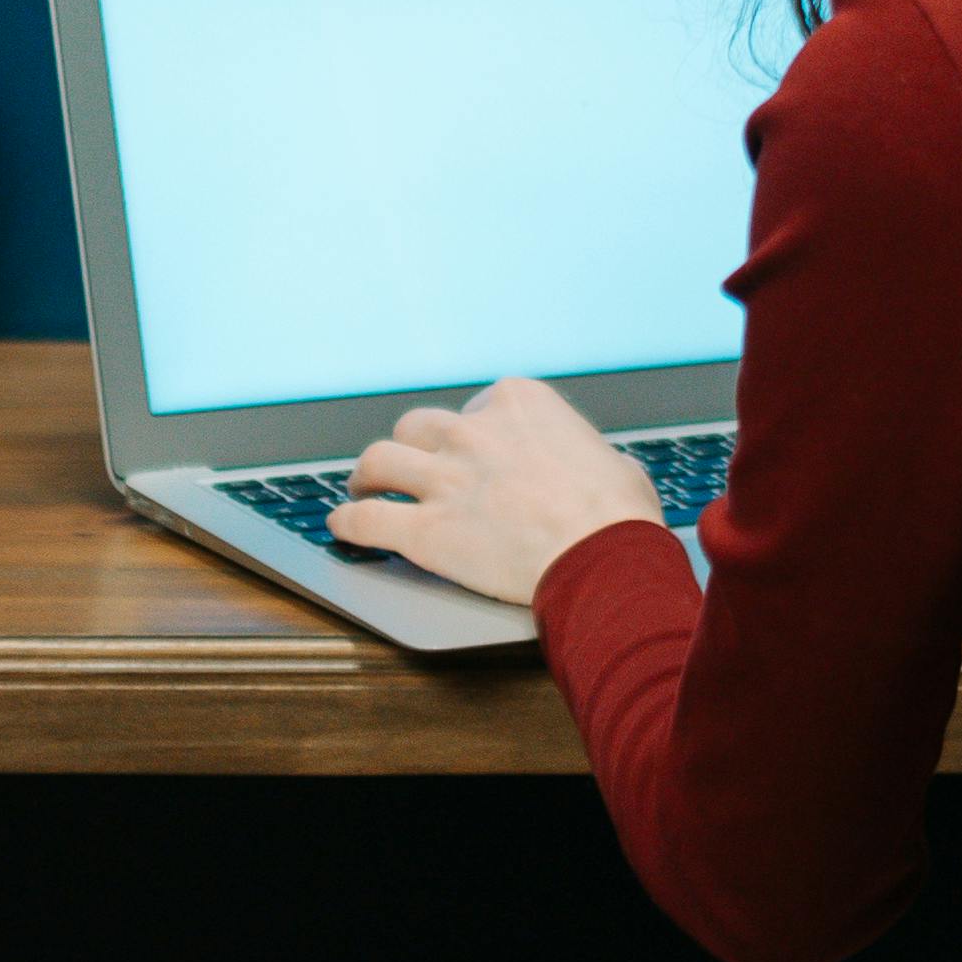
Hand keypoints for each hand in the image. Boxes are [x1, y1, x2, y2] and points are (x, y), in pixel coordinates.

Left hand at [327, 376, 663, 609]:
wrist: (604, 558)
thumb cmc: (620, 518)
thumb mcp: (615, 463)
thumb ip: (586, 457)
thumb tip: (600, 468)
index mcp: (518, 403)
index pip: (475, 407)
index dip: (468, 432)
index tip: (467, 451)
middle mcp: (474, 431)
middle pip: (418, 427)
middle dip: (411, 446)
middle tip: (407, 464)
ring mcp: (445, 478)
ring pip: (378, 460)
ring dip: (366, 474)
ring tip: (361, 486)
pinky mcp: (425, 531)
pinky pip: (365, 521)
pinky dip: (347, 523)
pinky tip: (341, 527)